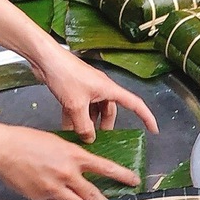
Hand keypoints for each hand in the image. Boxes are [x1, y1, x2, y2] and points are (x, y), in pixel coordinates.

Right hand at [0, 123, 137, 199]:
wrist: (5, 149)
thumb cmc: (28, 141)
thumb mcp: (57, 142)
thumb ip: (71, 156)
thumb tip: (81, 166)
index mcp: (74, 155)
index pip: (106, 167)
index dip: (123, 176)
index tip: (134, 181)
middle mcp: (68, 174)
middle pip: (94, 195)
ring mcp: (56, 188)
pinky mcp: (43, 198)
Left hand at [33, 45, 159, 140]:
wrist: (45, 60)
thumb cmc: (65, 75)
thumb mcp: (76, 106)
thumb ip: (83, 126)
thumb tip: (89, 138)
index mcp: (109, 89)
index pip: (135, 104)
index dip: (146, 117)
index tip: (153, 129)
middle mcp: (102, 89)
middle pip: (110, 111)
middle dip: (105, 127)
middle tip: (99, 140)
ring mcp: (88, 89)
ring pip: (93, 111)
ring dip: (88, 124)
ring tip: (80, 137)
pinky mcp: (76, 89)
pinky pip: (81, 107)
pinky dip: (76, 118)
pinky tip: (67, 129)